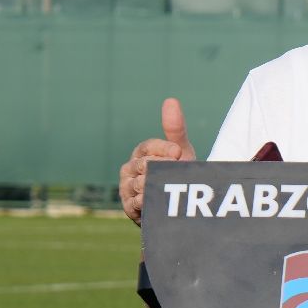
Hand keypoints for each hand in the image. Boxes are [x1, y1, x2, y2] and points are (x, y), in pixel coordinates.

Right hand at [119, 98, 195, 224]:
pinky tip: (158, 200)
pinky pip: (136, 202)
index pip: (148, 147)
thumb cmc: (176, 171)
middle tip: (176, 170)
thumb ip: (175, 128)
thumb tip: (171, 100)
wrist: (174, 203)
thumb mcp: (179, 150)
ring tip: (169, 185)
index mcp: (141, 152)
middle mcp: (130, 168)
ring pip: (140, 183)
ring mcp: (127, 188)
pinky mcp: (129, 207)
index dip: (163, 149)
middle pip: (143, 165)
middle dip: (162, 168)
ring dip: (156, 185)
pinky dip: (147, 201)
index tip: (179, 152)